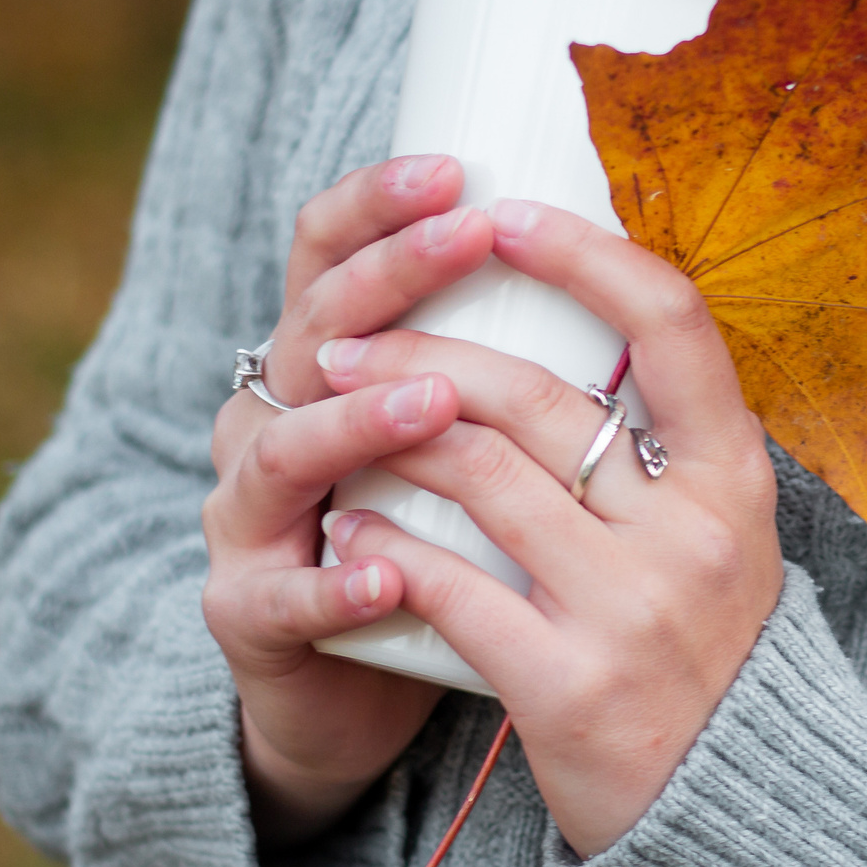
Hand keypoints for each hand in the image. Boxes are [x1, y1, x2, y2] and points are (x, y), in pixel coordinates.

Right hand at [200, 154, 494, 847]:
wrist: (344, 696)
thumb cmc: (429, 548)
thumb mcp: (464, 447)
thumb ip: (507, 370)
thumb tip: (619, 270)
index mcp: (326, 368)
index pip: (330, 255)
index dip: (380, 205)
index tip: (457, 169)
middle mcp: (271, 423)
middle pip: (312, 327)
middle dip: (391, 276)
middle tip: (468, 237)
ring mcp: (249, 520)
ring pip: (282, 453)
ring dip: (360, 424)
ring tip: (432, 402)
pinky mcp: (247, 615)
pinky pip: (286, 596)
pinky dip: (335, 580)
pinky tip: (384, 569)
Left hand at [316, 198, 784, 856]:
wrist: (743, 818)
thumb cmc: (715, 658)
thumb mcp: (729, 541)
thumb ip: (670, 455)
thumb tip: (593, 335)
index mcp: (738, 481)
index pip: (674, 323)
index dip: (585, 252)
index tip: (507, 213)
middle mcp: (693, 534)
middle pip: (540, 394)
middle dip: (425, 350)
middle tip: (347, 337)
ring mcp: (630, 610)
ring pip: (479, 476)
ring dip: (385, 435)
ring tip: (329, 415)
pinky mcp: (565, 686)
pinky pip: (446, 588)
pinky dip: (383, 548)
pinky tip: (349, 531)